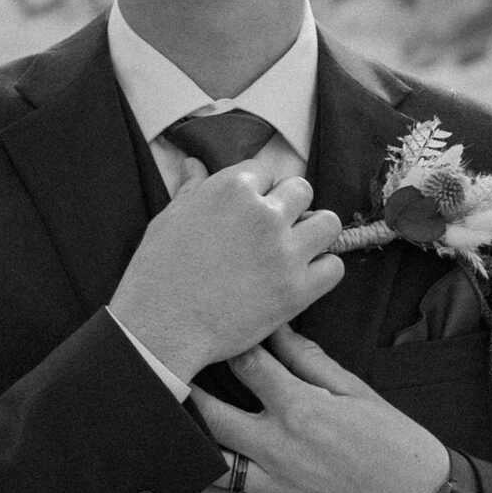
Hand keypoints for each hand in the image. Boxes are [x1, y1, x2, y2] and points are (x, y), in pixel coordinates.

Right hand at [109, 159, 343, 381]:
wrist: (161, 328)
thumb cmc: (158, 273)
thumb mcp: (169, 219)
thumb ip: (192, 190)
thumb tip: (194, 165)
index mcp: (232, 188)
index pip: (265, 172)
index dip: (257, 194)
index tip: (246, 216)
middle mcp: (264, 213)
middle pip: (302, 190)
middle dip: (289, 208)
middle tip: (272, 234)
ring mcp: (284, 252)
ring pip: (328, 223)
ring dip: (314, 234)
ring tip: (294, 253)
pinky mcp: (296, 290)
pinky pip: (334, 267)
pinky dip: (322, 273)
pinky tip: (300, 281)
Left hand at [192, 325, 449, 492]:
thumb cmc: (392, 441)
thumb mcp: (355, 390)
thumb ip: (310, 359)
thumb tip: (278, 326)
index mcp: (300, 408)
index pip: (246, 365)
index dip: (226, 343)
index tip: (212, 331)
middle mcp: (278, 446)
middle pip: (211, 413)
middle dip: (185, 389)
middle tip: (166, 372)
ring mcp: (273, 484)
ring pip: (209, 462)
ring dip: (186, 440)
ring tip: (170, 421)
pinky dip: (200, 490)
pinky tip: (187, 470)